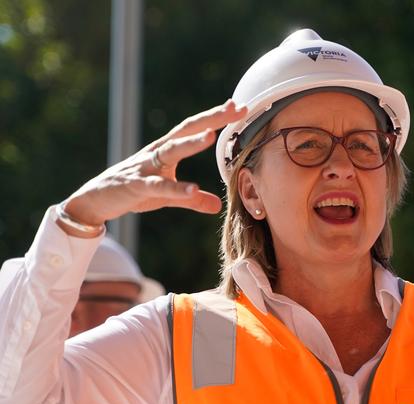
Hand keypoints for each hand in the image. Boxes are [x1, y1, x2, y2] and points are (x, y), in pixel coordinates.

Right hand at [61, 100, 246, 228]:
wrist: (95, 199)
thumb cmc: (133, 192)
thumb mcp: (167, 196)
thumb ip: (192, 199)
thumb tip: (217, 206)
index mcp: (165, 150)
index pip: (193, 128)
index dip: (215, 117)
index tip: (238, 106)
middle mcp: (157, 152)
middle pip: (186, 129)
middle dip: (211, 119)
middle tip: (235, 108)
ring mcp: (145, 166)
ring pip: (170, 150)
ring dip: (191, 143)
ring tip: (212, 136)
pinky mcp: (135, 185)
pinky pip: (158, 186)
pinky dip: (176, 187)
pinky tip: (194, 189)